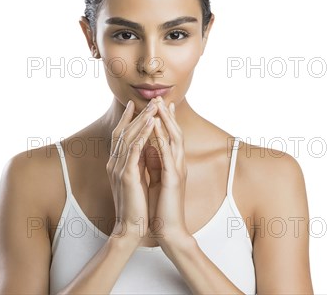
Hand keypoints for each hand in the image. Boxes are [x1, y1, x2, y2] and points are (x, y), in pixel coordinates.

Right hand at [106, 99, 158, 243]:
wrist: (131, 227)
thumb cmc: (136, 205)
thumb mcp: (136, 179)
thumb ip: (137, 163)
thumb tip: (144, 147)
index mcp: (117, 164)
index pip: (121, 136)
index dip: (128, 119)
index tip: (136, 105)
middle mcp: (114, 163)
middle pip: (124, 132)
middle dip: (138, 115)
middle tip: (150, 101)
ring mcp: (119, 169)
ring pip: (129, 137)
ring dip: (142, 120)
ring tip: (153, 107)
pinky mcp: (126, 176)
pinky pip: (134, 150)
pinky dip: (142, 135)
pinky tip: (150, 125)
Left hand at [145, 97, 191, 247]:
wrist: (168, 230)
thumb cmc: (162, 207)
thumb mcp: (156, 179)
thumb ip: (154, 163)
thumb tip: (148, 147)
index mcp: (173, 164)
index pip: (170, 137)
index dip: (166, 120)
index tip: (160, 105)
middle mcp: (178, 163)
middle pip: (175, 132)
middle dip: (168, 115)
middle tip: (161, 98)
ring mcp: (177, 169)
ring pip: (174, 138)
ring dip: (166, 120)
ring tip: (159, 106)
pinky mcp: (173, 178)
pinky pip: (167, 153)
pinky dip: (161, 138)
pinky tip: (155, 126)